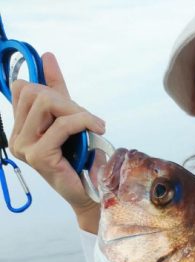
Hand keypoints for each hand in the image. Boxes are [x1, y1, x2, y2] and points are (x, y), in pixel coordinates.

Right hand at [9, 52, 104, 229]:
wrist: (91, 191)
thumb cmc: (80, 160)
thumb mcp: (68, 118)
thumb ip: (56, 89)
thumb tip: (47, 56)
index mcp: (19, 129)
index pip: (22, 89)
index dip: (47, 88)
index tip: (70, 105)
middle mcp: (16, 138)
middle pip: (33, 92)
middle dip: (64, 100)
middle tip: (86, 118)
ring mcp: (24, 148)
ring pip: (45, 104)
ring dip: (75, 110)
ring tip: (91, 125)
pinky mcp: (38, 156)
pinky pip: (61, 124)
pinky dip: (83, 121)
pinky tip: (97, 129)